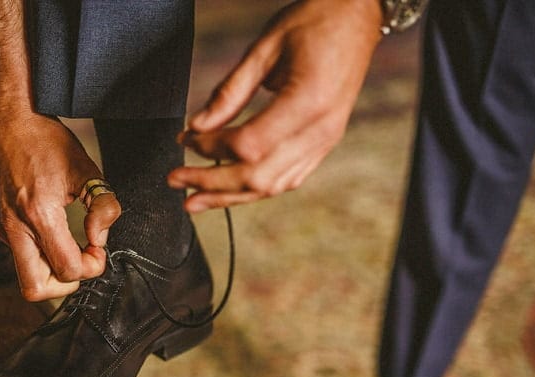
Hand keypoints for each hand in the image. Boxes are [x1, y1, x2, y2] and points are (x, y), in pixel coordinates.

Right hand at [0, 111, 120, 300]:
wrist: (7, 119)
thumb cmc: (49, 142)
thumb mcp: (88, 170)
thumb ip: (104, 207)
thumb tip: (98, 240)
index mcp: (38, 213)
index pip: (67, 270)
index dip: (90, 268)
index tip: (96, 250)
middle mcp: (11, 225)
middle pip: (35, 289)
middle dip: (63, 284)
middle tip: (78, 260)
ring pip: (24, 268)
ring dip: (47, 260)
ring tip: (60, 232)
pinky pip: (12, 248)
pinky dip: (31, 242)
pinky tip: (38, 215)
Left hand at [168, 0, 382, 211]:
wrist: (359, 16)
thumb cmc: (315, 21)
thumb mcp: (265, 48)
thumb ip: (230, 92)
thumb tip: (198, 125)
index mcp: (308, 102)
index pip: (248, 145)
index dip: (211, 148)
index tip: (186, 139)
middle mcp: (321, 130)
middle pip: (257, 176)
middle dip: (211, 183)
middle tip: (176, 181)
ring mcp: (326, 141)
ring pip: (271, 186)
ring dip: (229, 196)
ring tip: (194, 200)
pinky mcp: (325, 144)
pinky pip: (288, 178)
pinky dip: (255, 187)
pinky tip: (230, 190)